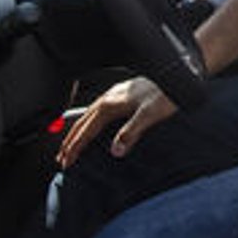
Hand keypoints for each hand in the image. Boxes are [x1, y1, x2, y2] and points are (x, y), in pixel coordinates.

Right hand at [56, 76, 177, 168]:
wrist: (176, 76)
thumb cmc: (166, 93)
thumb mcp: (150, 114)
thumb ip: (131, 131)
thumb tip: (116, 150)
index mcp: (110, 104)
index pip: (86, 130)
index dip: (75, 147)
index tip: (66, 162)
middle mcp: (108, 98)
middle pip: (82, 123)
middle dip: (70, 142)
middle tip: (61, 159)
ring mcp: (114, 95)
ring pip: (88, 117)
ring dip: (77, 133)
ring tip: (71, 146)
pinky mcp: (121, 95)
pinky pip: (97, 112)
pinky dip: (88, 124)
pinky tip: (92, 127)